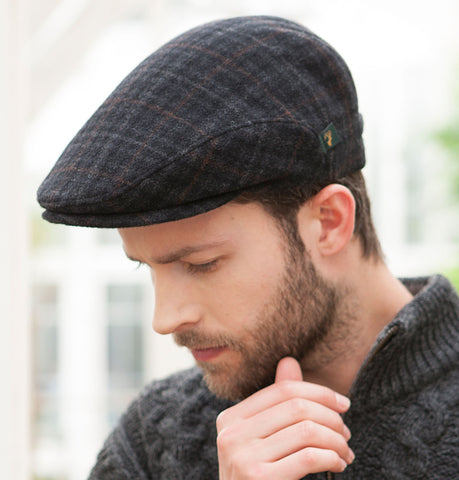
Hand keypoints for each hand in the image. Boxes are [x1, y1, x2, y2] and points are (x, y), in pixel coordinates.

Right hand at [216, 357, 353, 479]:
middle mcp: (231, 433)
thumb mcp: (264, 440)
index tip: (343, 404)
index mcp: (231, 418)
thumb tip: (289, 361)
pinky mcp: (258, 479)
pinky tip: (338, 463)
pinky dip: (332, 456)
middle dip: (331, 417)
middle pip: (296, 406)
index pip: (282, 389)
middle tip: (346, 433)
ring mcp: (241, 457)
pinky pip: (309, 456)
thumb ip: (277, 403)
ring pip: (307, 429)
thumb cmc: (260, 479)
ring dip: (336, 440)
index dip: (318, 392)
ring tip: (345, 451)